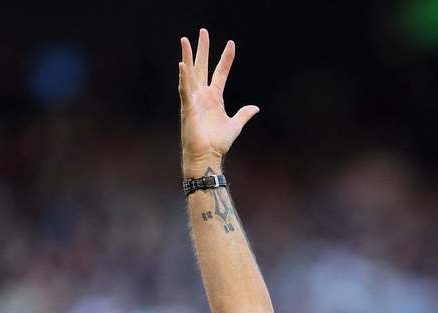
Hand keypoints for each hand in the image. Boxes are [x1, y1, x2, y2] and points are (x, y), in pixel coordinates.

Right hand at [178, 29, 258, 172]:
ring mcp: (194, 100)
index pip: (220, 73)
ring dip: (188, 57)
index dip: (226, 58)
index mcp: (214, 98)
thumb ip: (244, 114)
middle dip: (202, 49)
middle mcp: (202, 95)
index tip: (231, 44)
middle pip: (202, 67)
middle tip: (203, 31)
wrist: (207, 156)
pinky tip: (182, 64)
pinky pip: (184, 90)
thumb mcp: (235, 126)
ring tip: (186, 40)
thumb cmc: (217, 143)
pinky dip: (183, 78)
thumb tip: (255, 107)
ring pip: (190, 73)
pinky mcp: (187, 107)